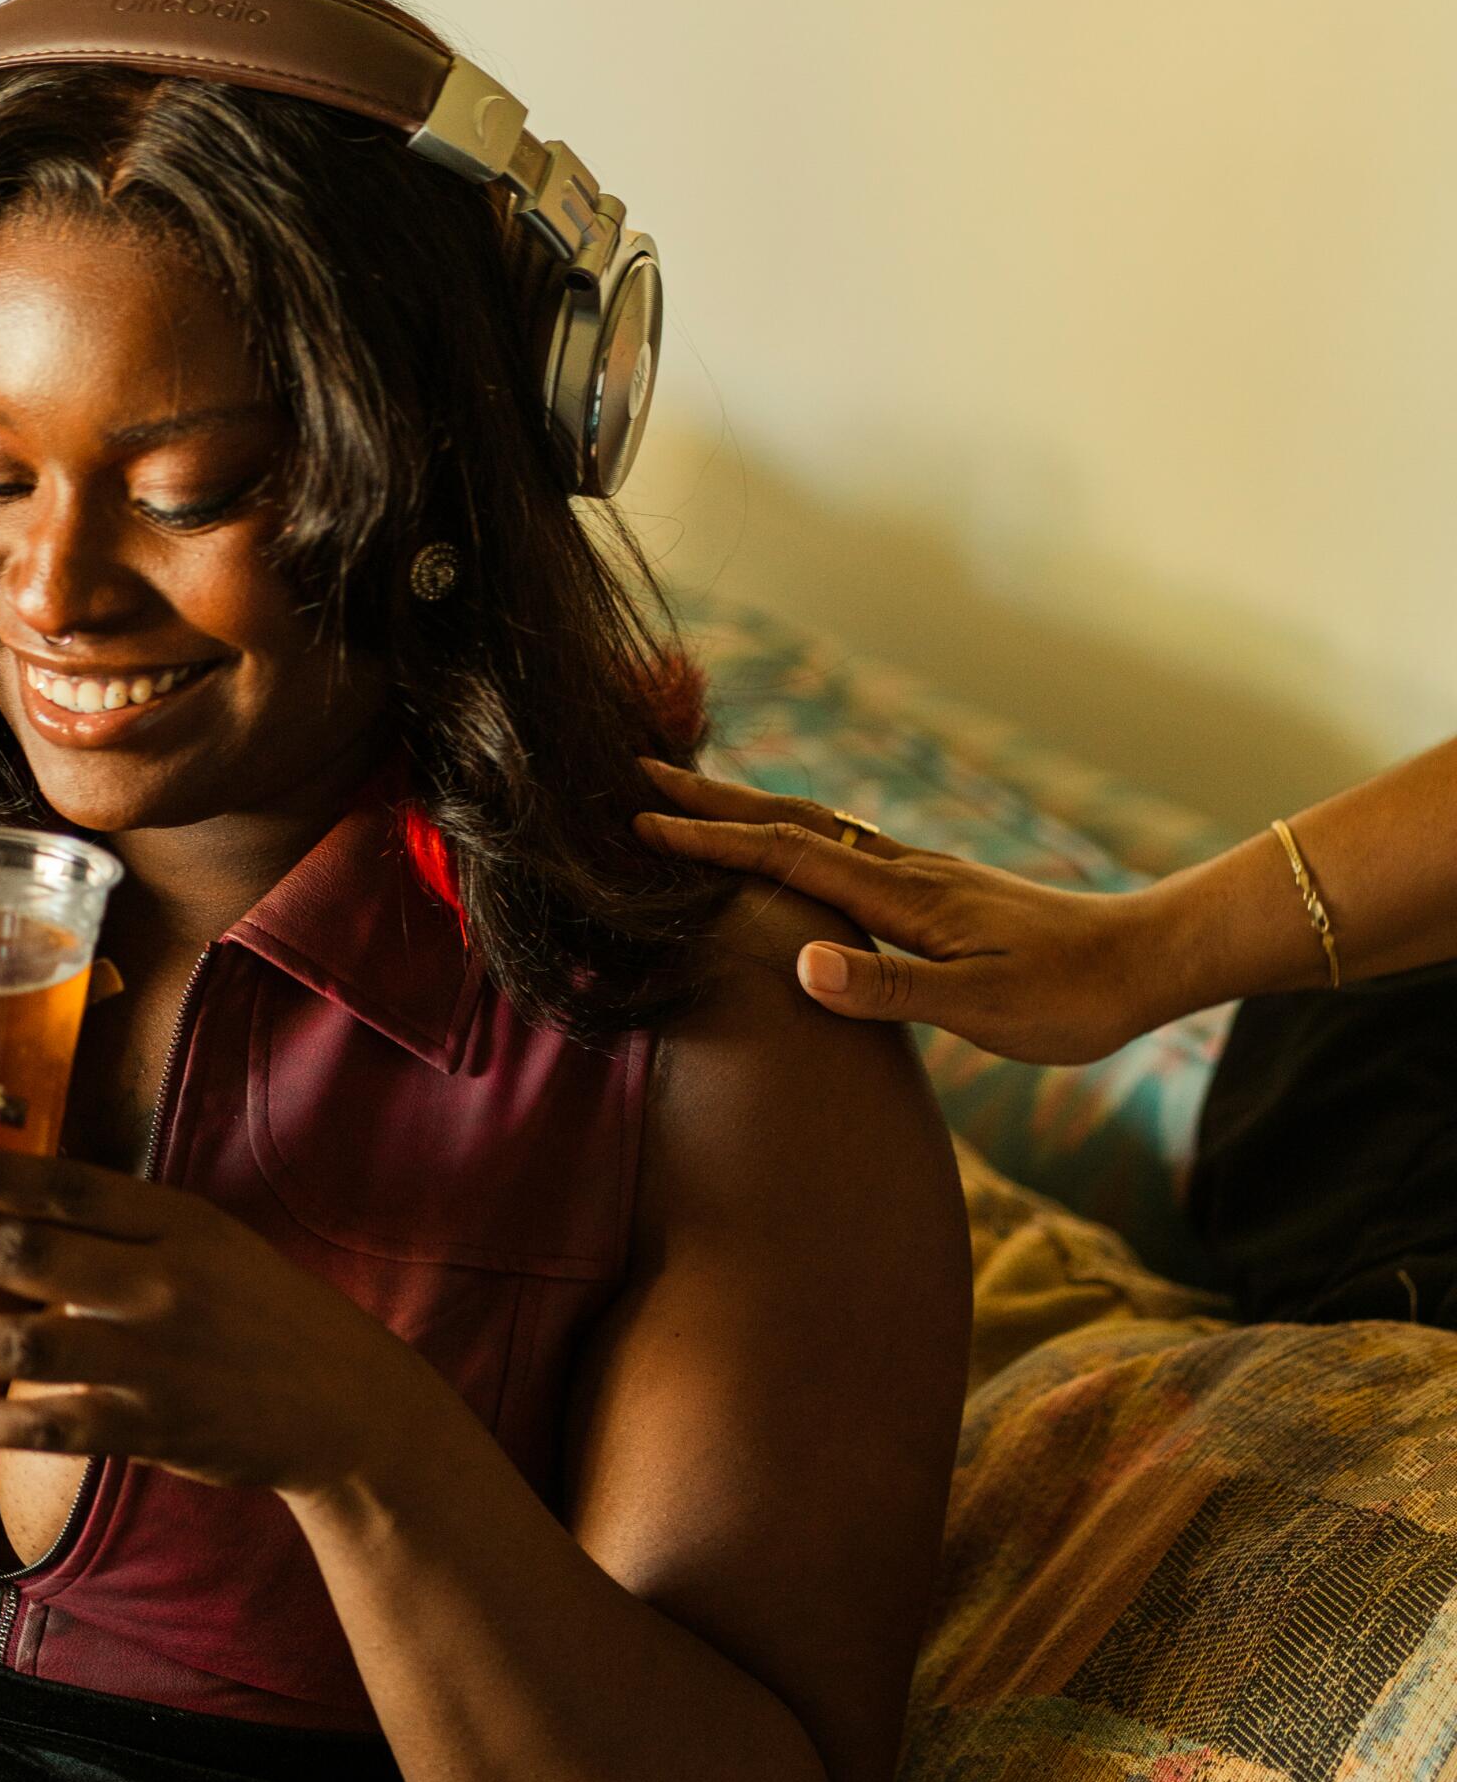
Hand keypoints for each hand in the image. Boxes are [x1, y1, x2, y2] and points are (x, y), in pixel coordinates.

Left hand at [0, 1144, 428, 1498]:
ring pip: (16, 1342)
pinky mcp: (148, 1429)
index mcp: (173, 1219)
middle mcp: (160, 1280)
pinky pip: (42, 1424)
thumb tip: (2, 1186)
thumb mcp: (201, 1241)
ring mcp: (152, 1358)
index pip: (58, 1181)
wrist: (343, 1404)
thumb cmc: (256, 1313)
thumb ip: (115, 1218)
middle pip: (20, 1252)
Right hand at [636, 759, 1164, 1065]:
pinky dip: (789, 835)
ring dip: (744, 811)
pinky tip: (786, 849)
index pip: (785, 858)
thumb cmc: (1069, 998)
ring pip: (813, 829)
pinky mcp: (935, 891)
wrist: (1146, 962)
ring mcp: (920, 876)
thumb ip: (891, 988)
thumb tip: (804, 964)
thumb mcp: (982, 1008)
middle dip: (709, 800)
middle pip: (788, 822)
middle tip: (635, 773)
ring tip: (689, 798)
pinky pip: (840, 849)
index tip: (638, 822)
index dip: (709, 841)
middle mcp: (903, 872)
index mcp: (904, 897)